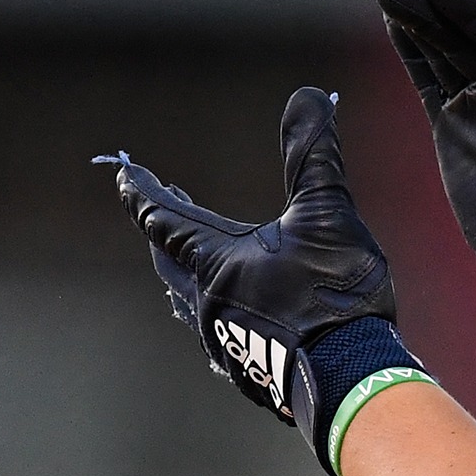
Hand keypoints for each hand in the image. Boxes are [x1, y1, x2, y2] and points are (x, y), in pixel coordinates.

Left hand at [100, 86, 426, 475]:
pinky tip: (231, 314)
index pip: (165, 220)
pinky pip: (217, 331)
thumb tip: (308, 96)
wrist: (351, 379)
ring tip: (185, 258)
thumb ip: (313, 154)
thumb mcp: (328, 213)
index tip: (123, 171)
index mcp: (217, 263)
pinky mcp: (249, 371)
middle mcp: (209, 303)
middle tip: (162, 202)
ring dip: (185, 270)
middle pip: (169, 260)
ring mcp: (226, 342)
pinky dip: (215, 307)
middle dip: (163, 228)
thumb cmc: (334, 294)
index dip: (143, 192)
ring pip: (190, 299)